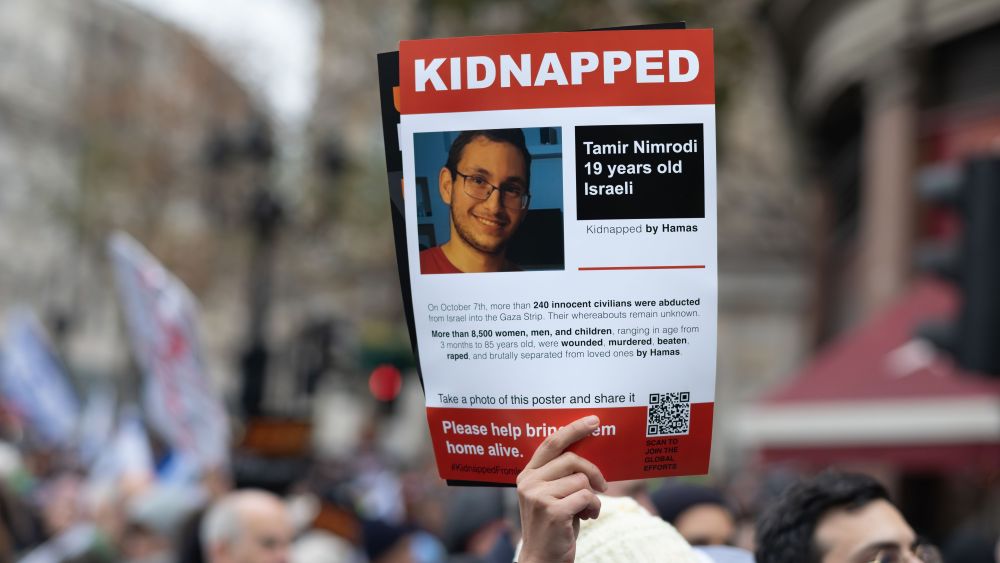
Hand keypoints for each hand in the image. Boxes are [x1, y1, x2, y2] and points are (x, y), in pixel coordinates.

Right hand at [516, 415, 608, 562]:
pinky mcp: (552, 511)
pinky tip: (587, 518)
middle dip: (594, 472)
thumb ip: (560, 475)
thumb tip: (587, 456)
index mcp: (528, 475)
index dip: (574, 429)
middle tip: (603, 485)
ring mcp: (538, 496)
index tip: (594, 421)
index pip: (551, 443)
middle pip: (572, 460)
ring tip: (585, 511)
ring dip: (592, 497)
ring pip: (582, 481)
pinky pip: (587, 497)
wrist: (542, 560)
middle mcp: (529, 482)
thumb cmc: (553, 526)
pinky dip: (594, 508)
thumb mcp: (552, 496)